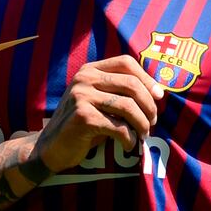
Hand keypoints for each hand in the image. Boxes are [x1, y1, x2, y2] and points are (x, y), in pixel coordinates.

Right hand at [33, 55, 164, 173]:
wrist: (51, 148)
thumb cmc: (83, 125)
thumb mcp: (99, 101)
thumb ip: (119, 91)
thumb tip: (158, 91)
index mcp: (89, 70)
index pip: (126, 62)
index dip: (147, 78)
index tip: (159, 97)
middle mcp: (84, 78)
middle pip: (131, 84)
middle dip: (149, 105)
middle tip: (152, 122)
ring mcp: (81, 96)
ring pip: (128, 107)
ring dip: (142, 125)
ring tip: (143, 135)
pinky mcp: (83, 117)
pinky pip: (119, 127)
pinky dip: (130, 139)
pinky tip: (128, 145)